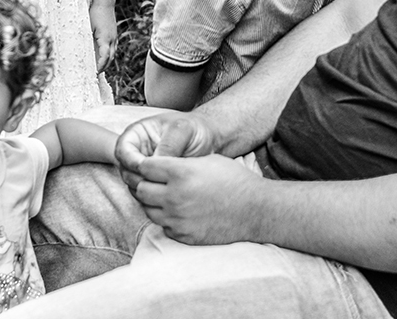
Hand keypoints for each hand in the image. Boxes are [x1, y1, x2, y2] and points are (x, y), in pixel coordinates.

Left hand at [89, 2, 116, 71]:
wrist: (105, 3)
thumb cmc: (95, 13)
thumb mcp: (88, 26)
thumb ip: (86, 38)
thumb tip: (80, 49)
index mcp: (105, 38)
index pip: (104, 56)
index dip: (100, 66)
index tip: (95, 72)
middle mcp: (112, 39)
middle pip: (110, 58)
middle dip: (104, 67)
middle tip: (95, 74)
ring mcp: (114, 37)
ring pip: (112, 53)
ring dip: (106, 61)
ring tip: (98, 68)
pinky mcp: (114, 34)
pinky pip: (112, 48)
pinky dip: (108, 54)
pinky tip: (102, 56)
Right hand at [115, 111, 217, 193]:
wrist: (212, 140)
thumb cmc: (196, 129)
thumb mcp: (183, 129)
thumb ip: (168, 144)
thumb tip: (155, 164)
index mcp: (138, 133)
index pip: (122, 150)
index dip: (131, 161)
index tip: (146, 168)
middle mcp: (137, 152)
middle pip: (125, 170)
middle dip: (138, 178)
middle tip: (157, 183)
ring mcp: (145, 168)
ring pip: (133, 184)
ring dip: (146, 189)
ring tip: (167, 188)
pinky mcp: (154, 182)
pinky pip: (146, 193)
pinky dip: (154, 197)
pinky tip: (170, 195)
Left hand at [133, 154, 262, 244]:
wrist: (255, 210)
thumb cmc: (234, 180)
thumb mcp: (207, 160)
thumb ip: (179, 162)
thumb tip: (157, 164)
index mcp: (180, 172)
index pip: (144, 167)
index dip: (146, 165)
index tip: (151, 166)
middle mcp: (174, 196)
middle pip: (140, 189)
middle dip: (145, 183)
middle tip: (154, 181)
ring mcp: (177, 219)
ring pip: (147, 209)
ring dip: (152, 202)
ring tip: (165, 196)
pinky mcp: (183, 235)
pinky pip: (163, 225)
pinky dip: (166, 218)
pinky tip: (178, 211)